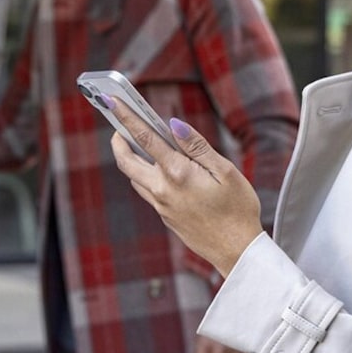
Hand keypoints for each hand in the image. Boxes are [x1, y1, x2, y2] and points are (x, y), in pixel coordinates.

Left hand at [105, 96, 262, 276]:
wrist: (236, 251)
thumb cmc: (238, 209)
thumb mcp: (225, 171)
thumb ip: (197, 146)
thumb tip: (173, 125)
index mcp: (178, 173)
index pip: (145, 138)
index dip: (127, 117)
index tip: (113, 101)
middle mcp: (162, 190)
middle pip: (126, 161)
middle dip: (119, 141)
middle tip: (120, 128)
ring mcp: (161, 206)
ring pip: (135, 178)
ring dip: (132, 160)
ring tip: (139, 145)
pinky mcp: (165, 216)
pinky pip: (148, 192)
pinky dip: (147, 176)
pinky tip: (162, 171)